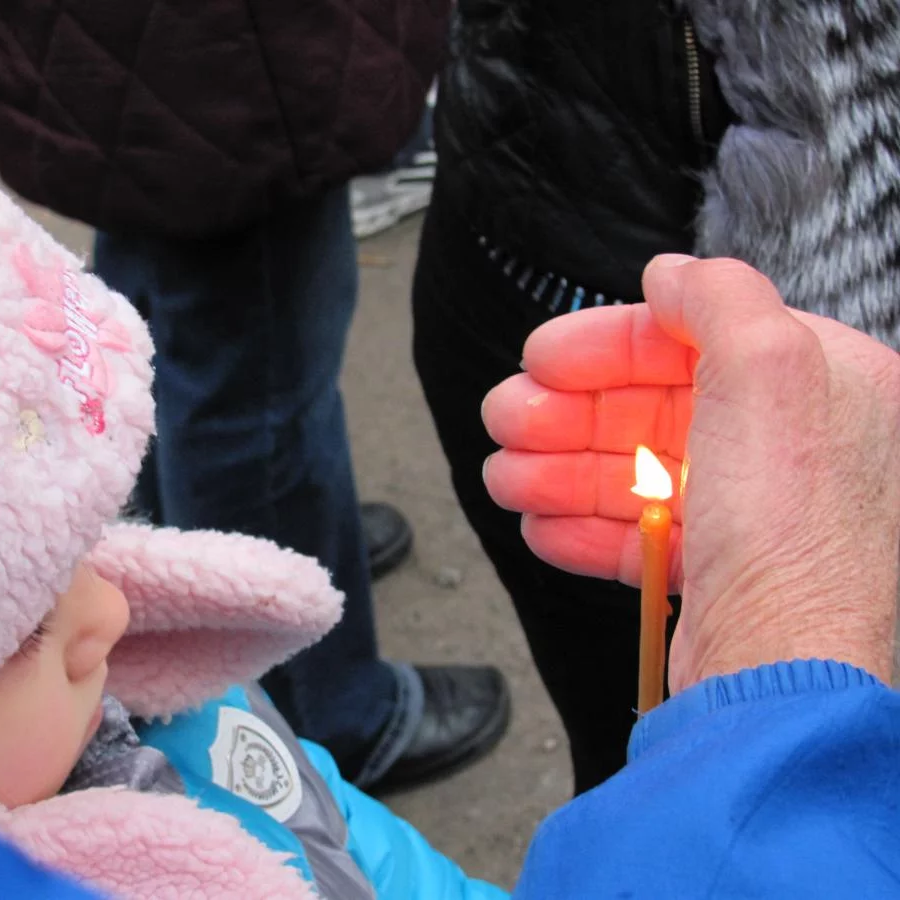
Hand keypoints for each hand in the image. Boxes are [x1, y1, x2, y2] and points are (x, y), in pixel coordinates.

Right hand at [481, 255, 899, 691]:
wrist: (780, 676)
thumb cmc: (791, 535)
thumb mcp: (768, 371)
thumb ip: (719, 297)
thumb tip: (672, 272)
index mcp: (824, 384)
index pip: (696, 340)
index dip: (607, 343)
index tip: (541, 356)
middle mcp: (794, 447)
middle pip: (654, 407)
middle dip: (567, 413)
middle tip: (506, 417)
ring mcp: (754, 513)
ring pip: (635, 473)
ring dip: (558, 471)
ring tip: (504, 477)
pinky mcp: (719, 572)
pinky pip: (637, 534)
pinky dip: (581, 527)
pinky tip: (539, 526)